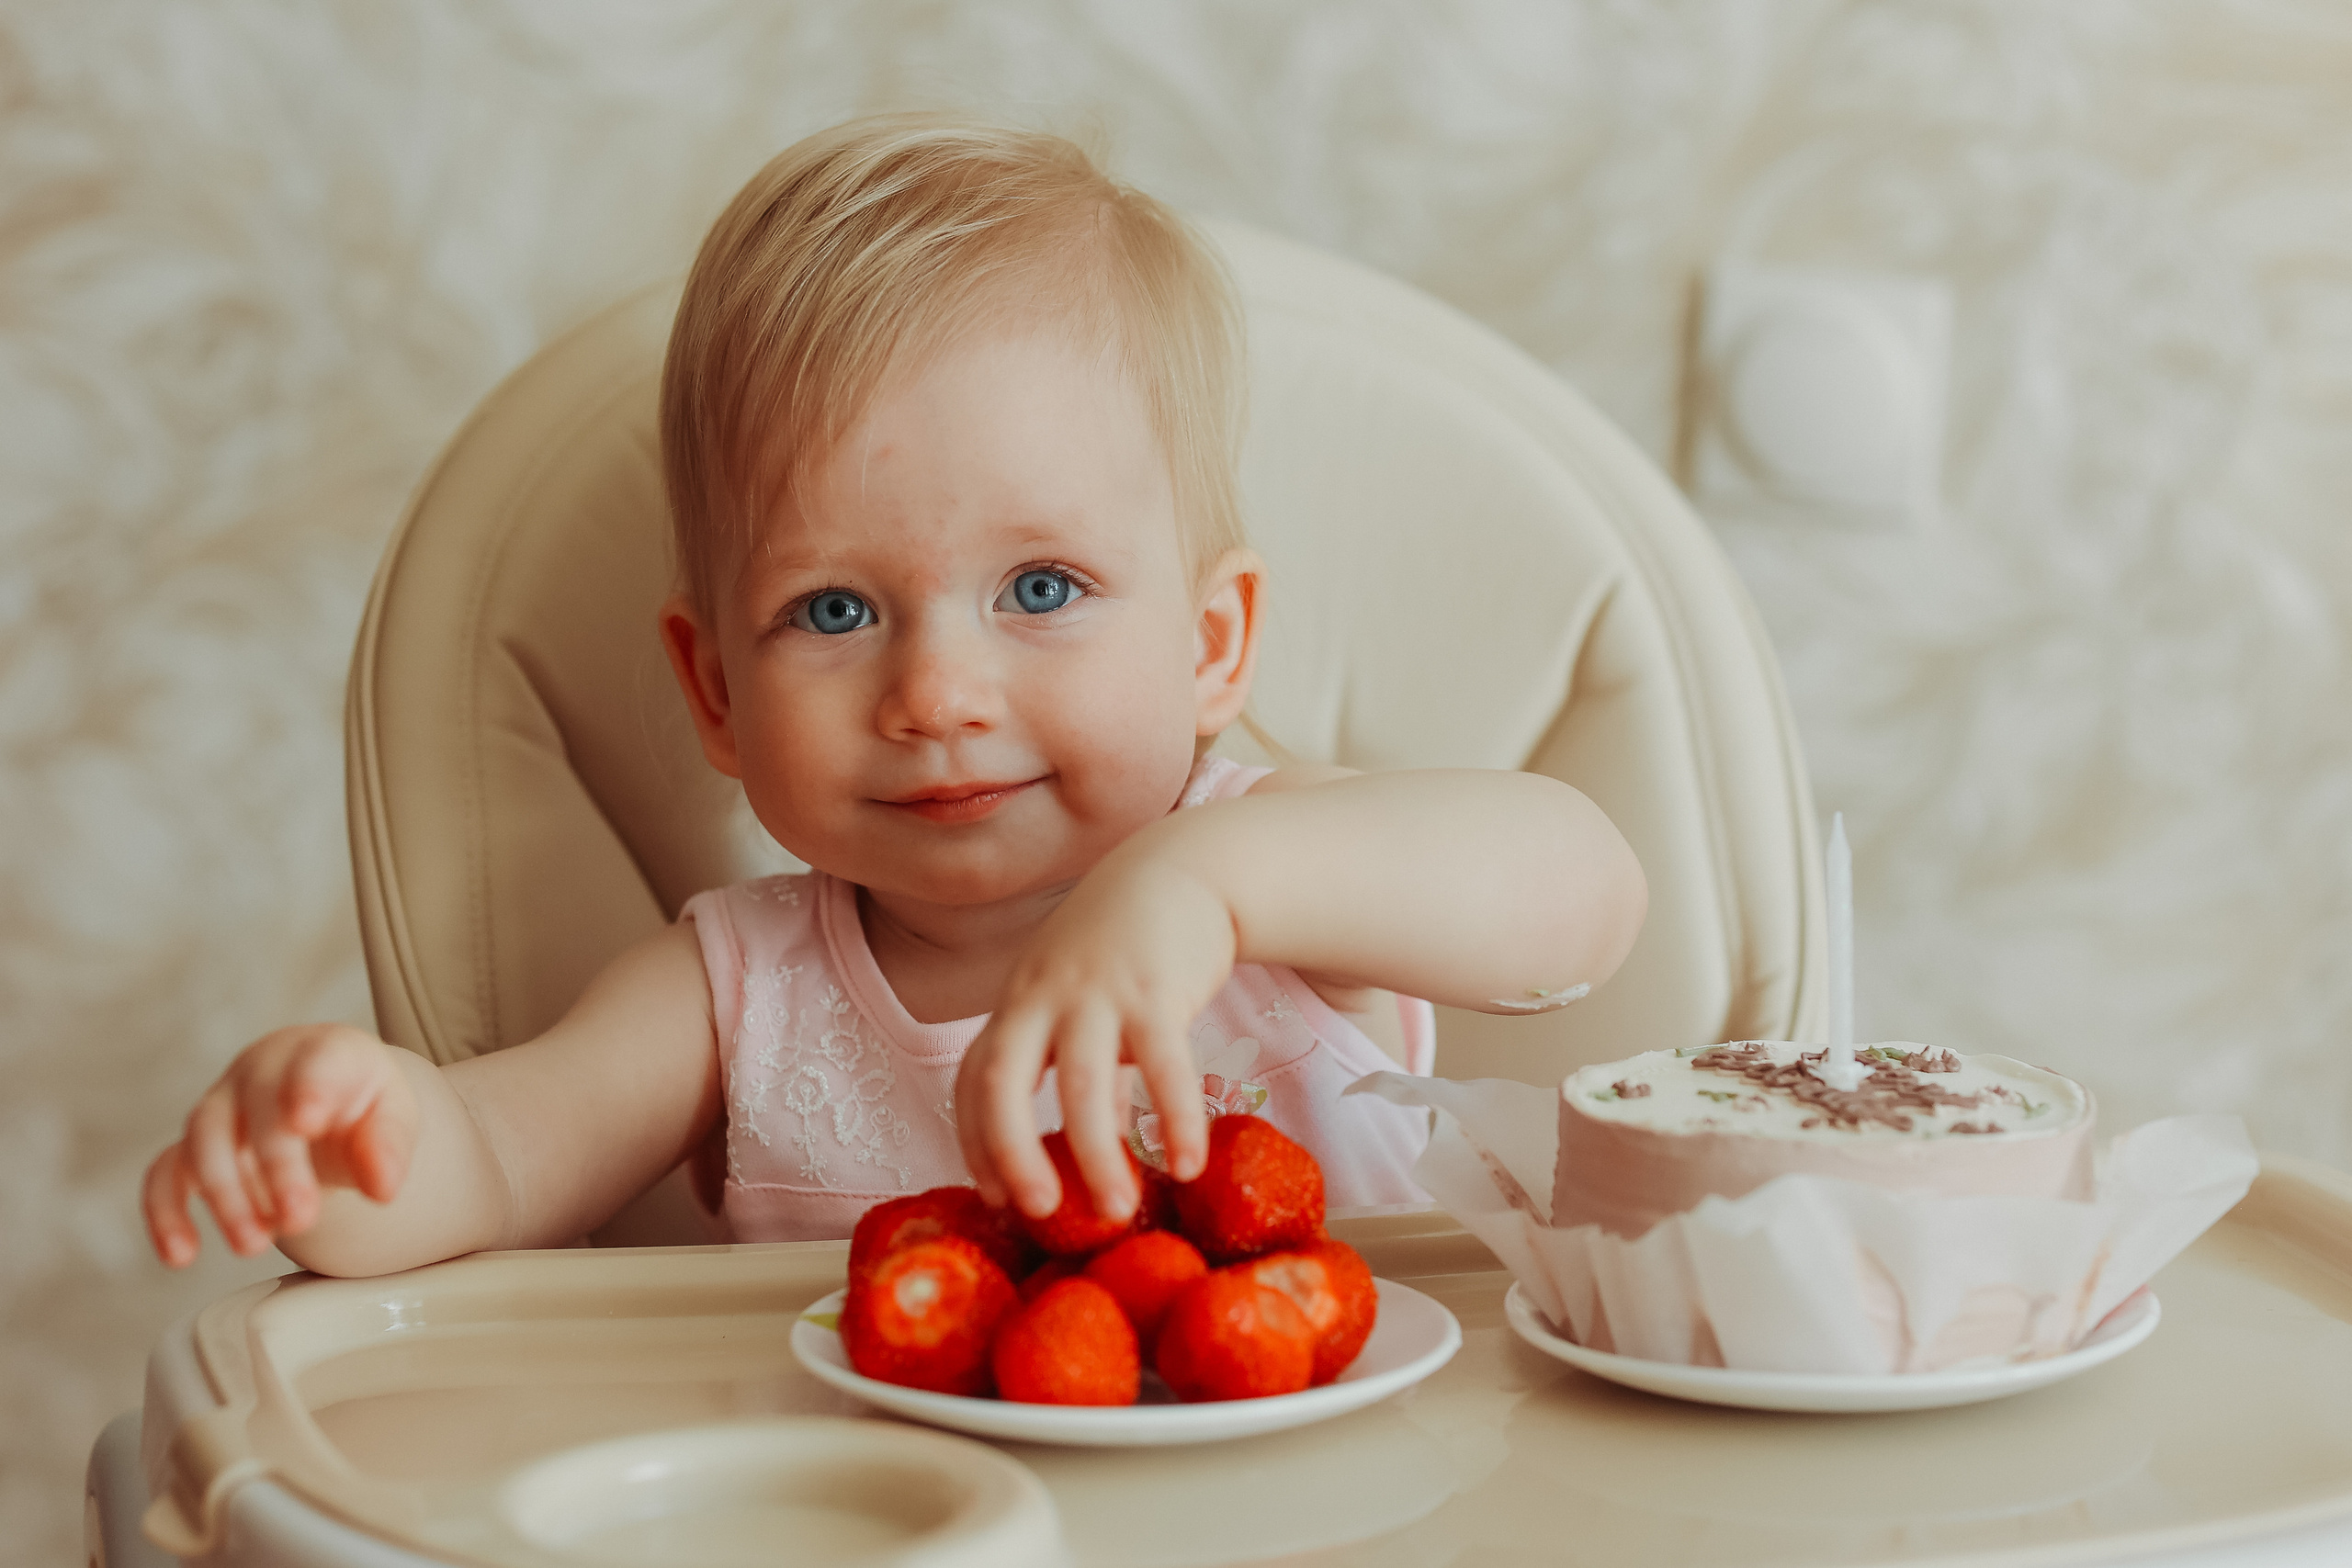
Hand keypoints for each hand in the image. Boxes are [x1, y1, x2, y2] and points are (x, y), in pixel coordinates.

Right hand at [143, 1025, 419, 1266]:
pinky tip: (181, 1255)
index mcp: (324, 1053)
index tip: (305, 1122)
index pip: (317, 1063)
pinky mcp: (192, 1144)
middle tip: (301, 1219)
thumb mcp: (392, 1116)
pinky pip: (165, 1172)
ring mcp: (222, 1104)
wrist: (321, 1094)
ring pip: (204, 1142)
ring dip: (225, 1198)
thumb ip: (389, 1146)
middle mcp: (263, 1071)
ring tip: (253, 1245)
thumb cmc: (358, 1101)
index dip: (309, 1090)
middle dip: (277, 1170)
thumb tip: (382, 1189)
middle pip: (258, 1113)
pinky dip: (165, 1212)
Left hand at [955, 854, 1233, 1221]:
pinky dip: (1173, 1118)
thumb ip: (1088, 1070)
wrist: (1183, 868)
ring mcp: (1096, 989)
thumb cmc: (1128, 945)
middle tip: (1039, 1213)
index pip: (972, 1079)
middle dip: (1010, 1152)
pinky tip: (1188, 1165)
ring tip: (1120, 1210)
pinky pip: (1162, 1064)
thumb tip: (1102, 1147)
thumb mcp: (1087, 1002)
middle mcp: (1042, 996)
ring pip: (1079, 1082)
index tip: (996, 1197)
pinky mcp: (1156, 987)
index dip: (974, 1141)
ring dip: (1096, 1154)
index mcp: (1018, 1004)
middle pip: (999, 1079)